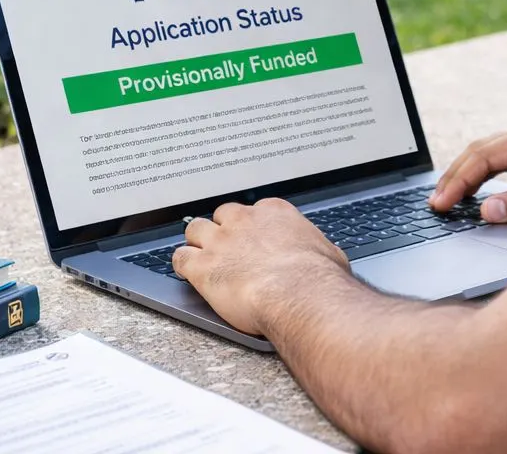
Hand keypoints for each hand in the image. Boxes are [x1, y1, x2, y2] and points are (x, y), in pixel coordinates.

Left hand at [173, 198, 348, 336]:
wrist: (298, 293)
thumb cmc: (317, 277)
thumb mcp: (327, 252)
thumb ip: (315, 248)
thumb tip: (323, 255)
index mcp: (274, 213)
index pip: (253, 211)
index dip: (249, 227)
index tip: (251, 238)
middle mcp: (244, 221)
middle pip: (221, 215)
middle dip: (221, 229)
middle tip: (224, 247)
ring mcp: (220, 242)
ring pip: (195, 229)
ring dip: (197, 242)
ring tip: (200, 255)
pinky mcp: (202, 266)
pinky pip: (180, 257)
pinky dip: (181, 264)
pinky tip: (185, 272)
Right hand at [429, 122, 506, 223]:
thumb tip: (487, 210)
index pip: (483, 157)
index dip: (458, 182)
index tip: (441, 205)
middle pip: (478, 150)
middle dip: (453, 177)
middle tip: (434, 205)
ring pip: (485, 151)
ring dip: (463, 173)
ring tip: (445, 200)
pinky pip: (498, 157)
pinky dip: (479, 172)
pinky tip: (470, 190)